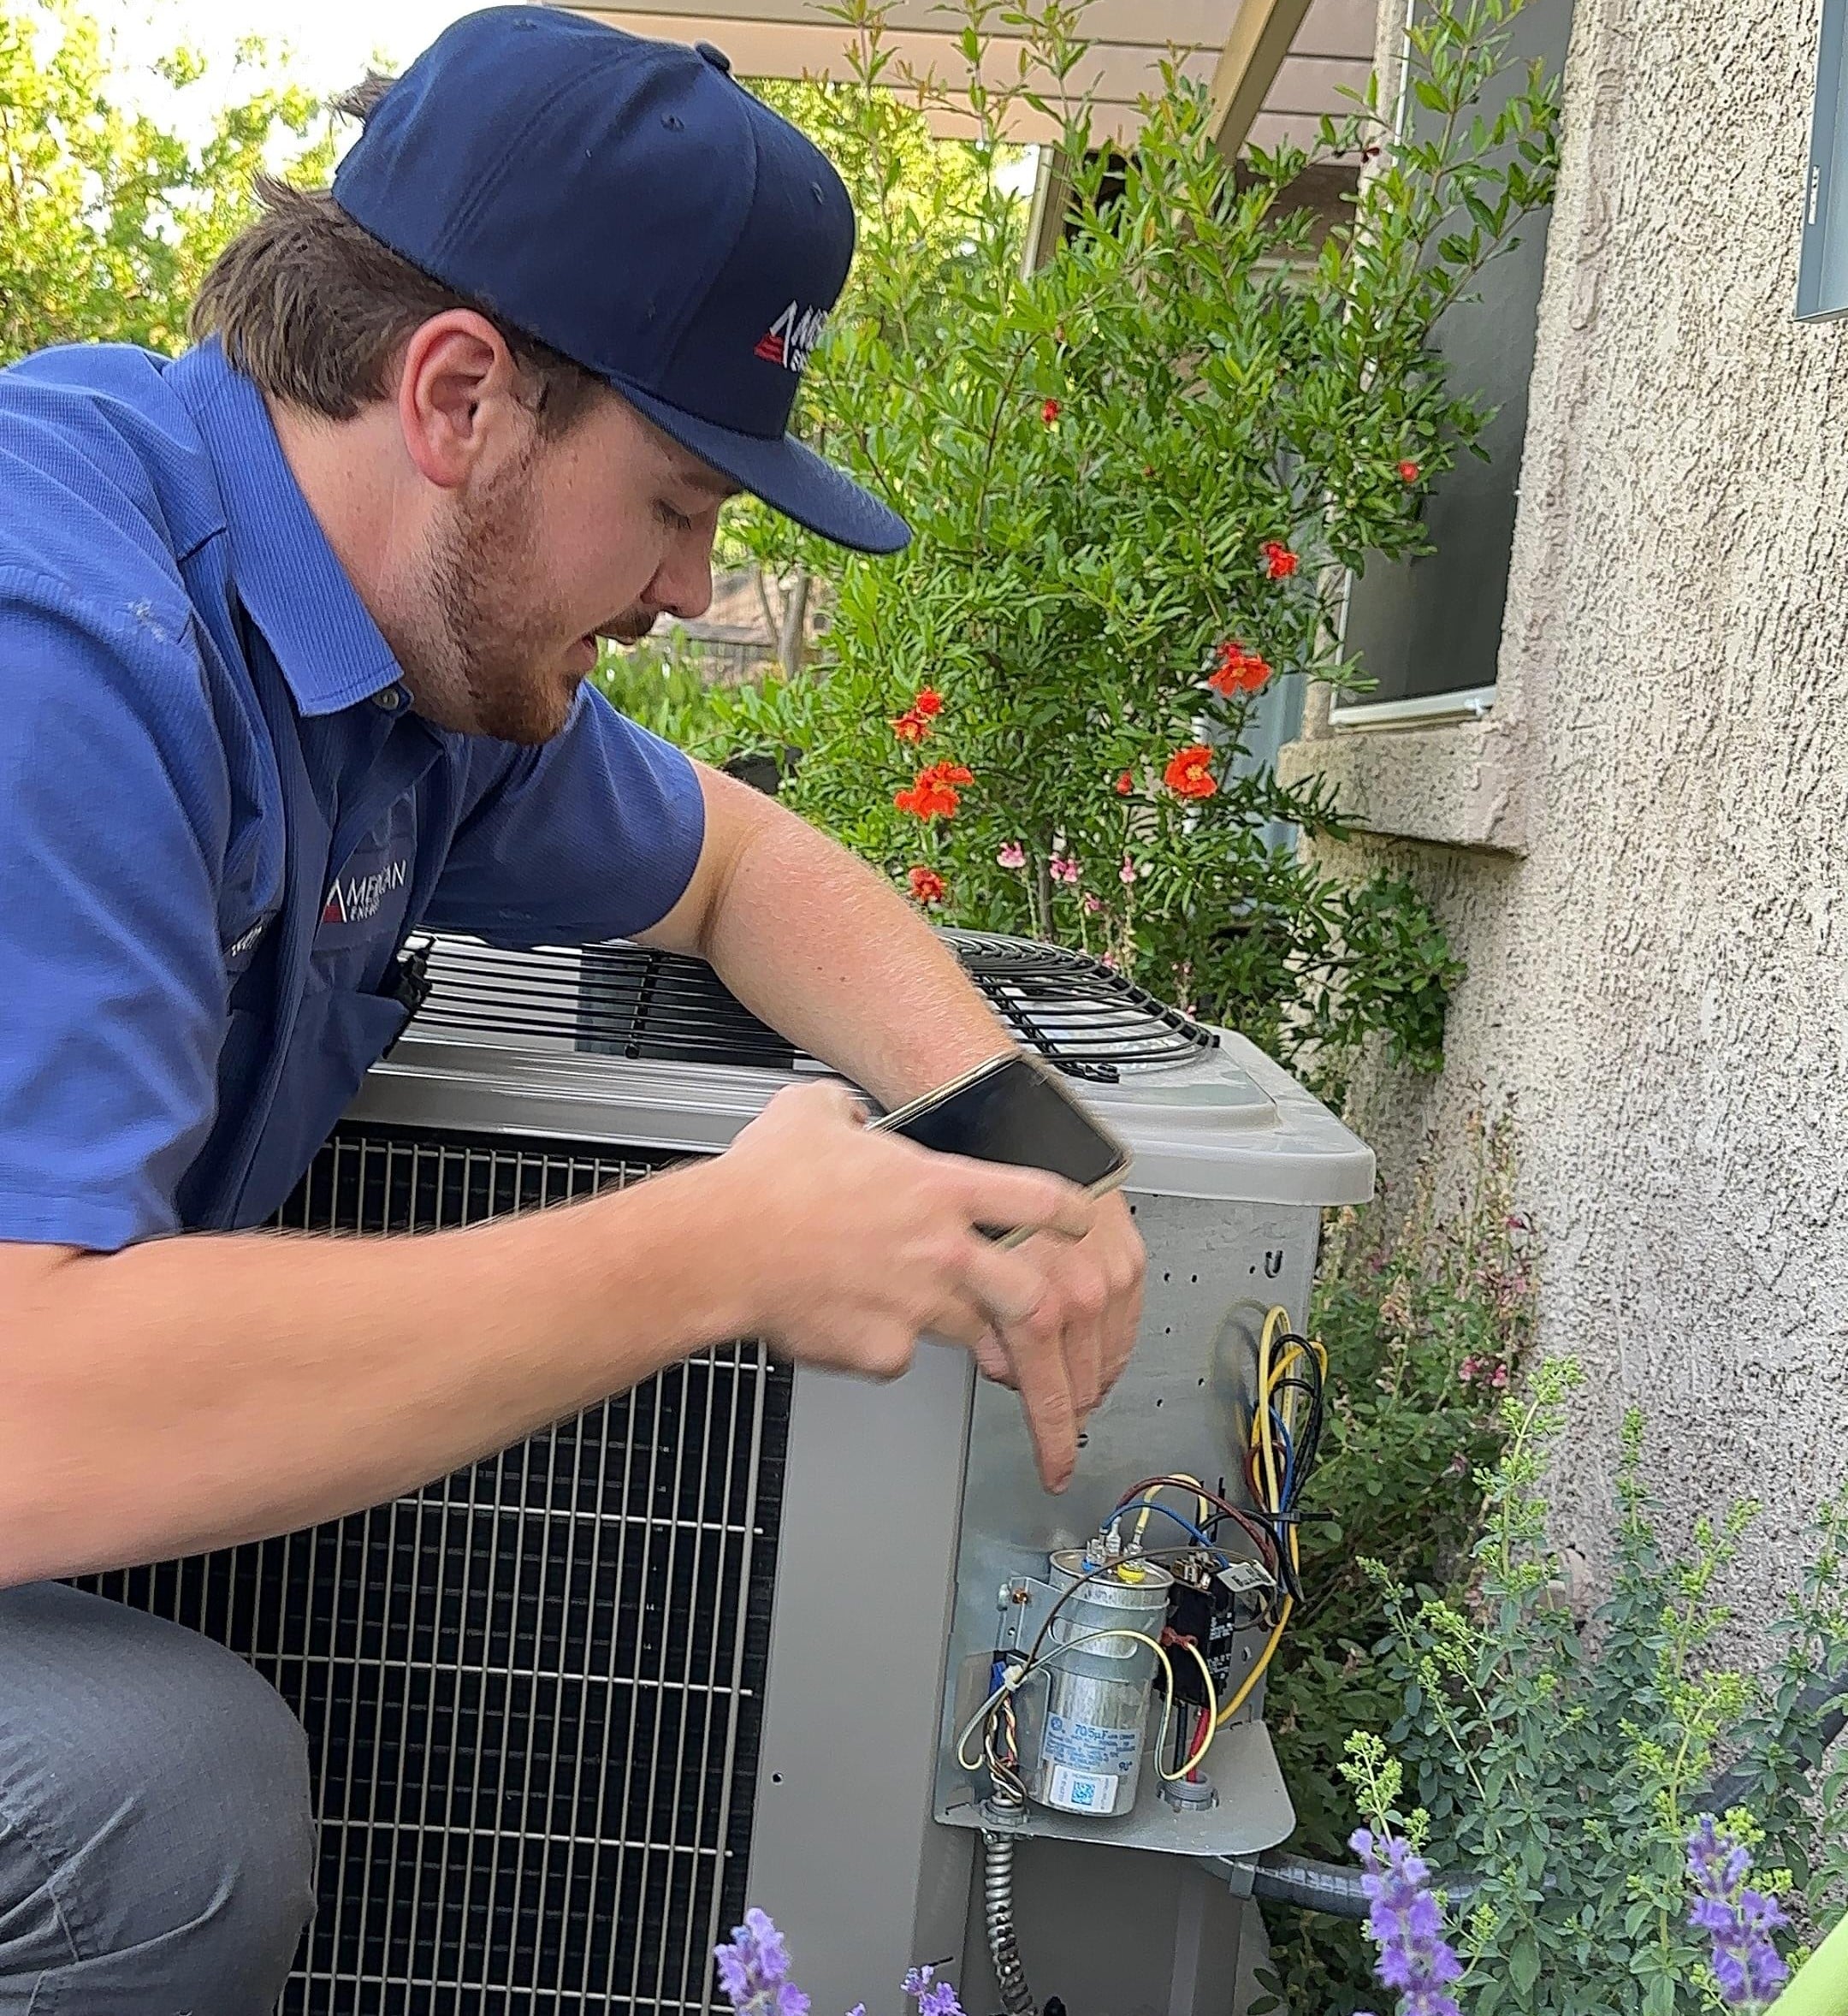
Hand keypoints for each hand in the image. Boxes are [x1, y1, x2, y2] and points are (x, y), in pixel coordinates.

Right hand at [699, 1082, 1104, 1487]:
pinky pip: (901, 1357)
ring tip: (926, 1313)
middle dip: (1040, 1307)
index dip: (1072, 1212)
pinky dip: (886, 1349)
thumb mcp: (810, 1111)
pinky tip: (854, 1326)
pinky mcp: (884, 1352)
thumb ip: (843, 1109)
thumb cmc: (763, 1185)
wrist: (721, 1248)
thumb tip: (844, 1112)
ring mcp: (918, 1306)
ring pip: (970, 1331)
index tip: (1082, 1222)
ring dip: (959, 1328)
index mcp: (938, 1189)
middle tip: (1034, 1311)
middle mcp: (941, 1250)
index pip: (1038, 1199)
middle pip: (1031, 1291)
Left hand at [967, 1190, 1146, 1469]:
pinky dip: (1106, 1337)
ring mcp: (1113, 1273)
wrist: (1006, 1125)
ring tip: (1060, 1374)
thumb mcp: (956, 1275)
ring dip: (1086, 1373)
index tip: (1054, 1470)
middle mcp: (1085, 1294)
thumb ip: (983, 1333)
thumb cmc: (972, 1189)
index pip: (1053, 1400)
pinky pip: (1126, 1320)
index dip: (1053, 1445)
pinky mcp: (1129, 1252)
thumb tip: (1001, 1366)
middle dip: (1064, 1406)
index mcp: (1041, 1309)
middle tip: (1049, 1419)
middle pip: (1084, 1385)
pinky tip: (1083, 1336)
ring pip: (1109, 1357)